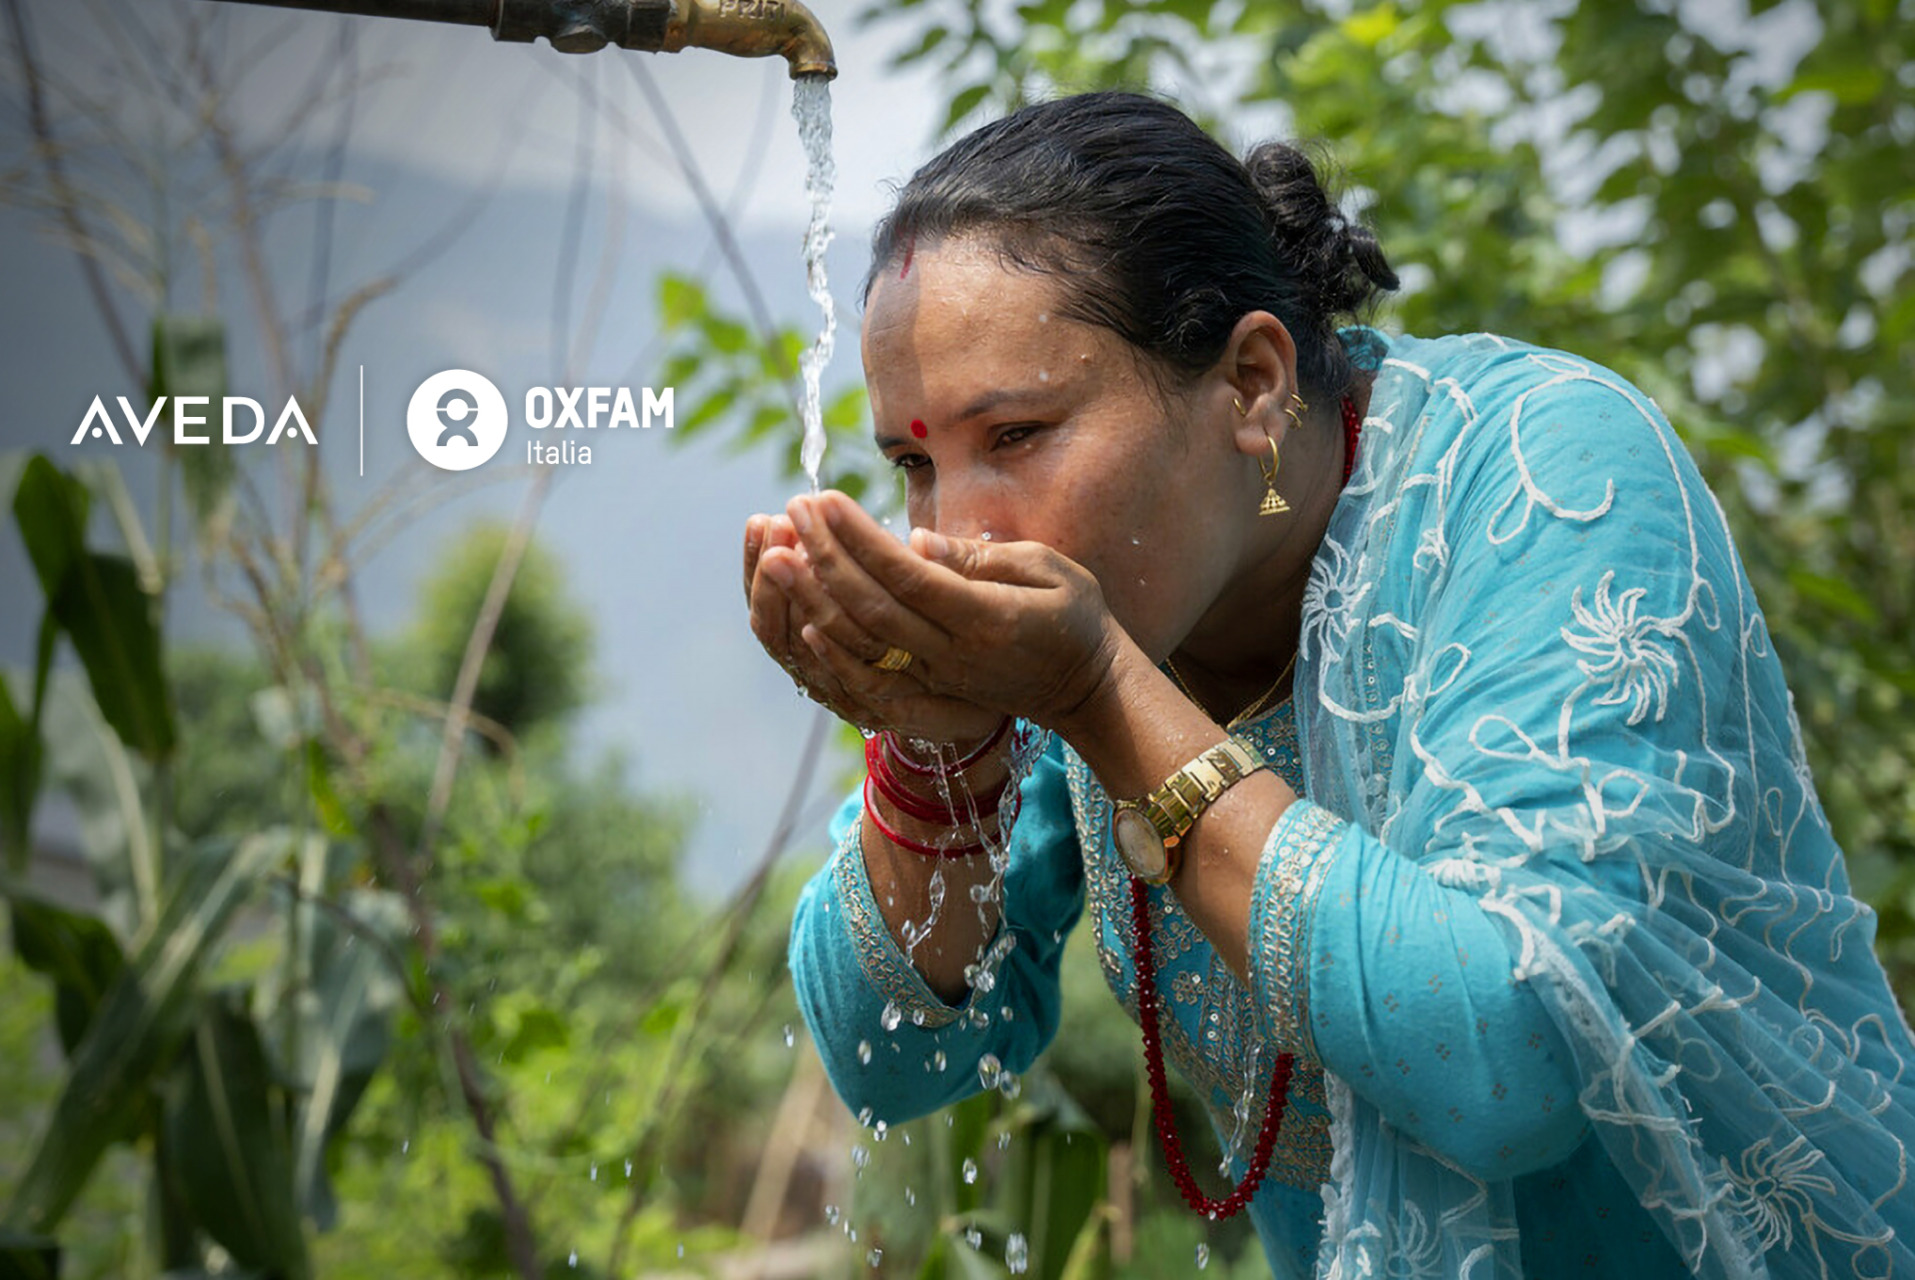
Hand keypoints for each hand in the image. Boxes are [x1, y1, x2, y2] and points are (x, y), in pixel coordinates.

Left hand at [778, 491, 1121, 732]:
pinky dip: (834, 652)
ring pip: (863, 641)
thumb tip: (916, 540)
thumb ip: (982, 558)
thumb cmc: (1075, 615)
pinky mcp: (930, 692)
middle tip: (792, 507)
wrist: (1086, 688)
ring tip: (776, 552)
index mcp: (987, 618)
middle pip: (874, 606)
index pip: (908, 576)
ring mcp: (939, 678)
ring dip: (816, 597)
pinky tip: (801, 618)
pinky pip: (871, 677)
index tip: (824, 499)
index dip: (860, 539)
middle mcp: (954, 654)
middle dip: (825, 555)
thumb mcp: (1050, 570)